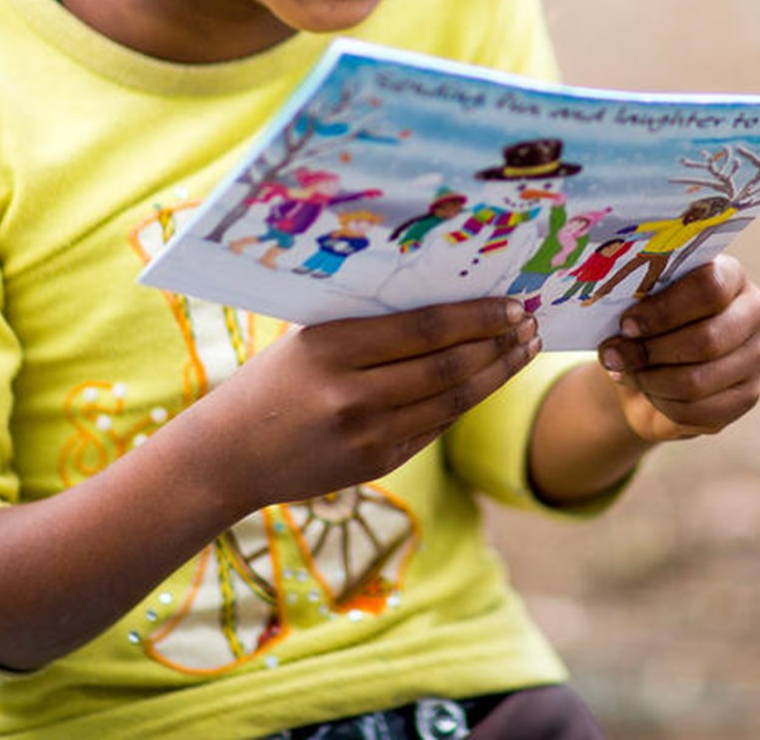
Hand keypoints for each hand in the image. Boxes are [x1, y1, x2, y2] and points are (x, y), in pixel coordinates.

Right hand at [185, 297, 538, 512]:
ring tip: (523, 350)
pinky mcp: (378, 465)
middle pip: (449, 366)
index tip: (512, 302)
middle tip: (531, 324)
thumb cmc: (272, 381)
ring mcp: (367, 437)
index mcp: (331, 349)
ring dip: (497, 375)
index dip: (477, 316)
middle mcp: (351, 396)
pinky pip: (436, 427)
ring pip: (453, 401)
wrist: (229, 457)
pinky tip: (487, 379)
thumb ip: (368, 322)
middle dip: (499, 344)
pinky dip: (466, 400)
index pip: (425, 329)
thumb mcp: (309, 338)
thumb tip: (445, 293)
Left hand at [596, 256, 759, 443]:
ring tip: (627, 372)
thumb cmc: (647, 321)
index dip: (664, 310)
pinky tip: (648, 392)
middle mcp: (753, 313)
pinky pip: (699, 411)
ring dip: (651, 381)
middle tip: (614, 354)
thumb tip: (623, 330)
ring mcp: (755, 356)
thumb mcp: (640, 303)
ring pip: (698, 381)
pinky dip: (663, 404)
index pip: (709, 287)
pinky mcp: (746, 395)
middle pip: (706, 339)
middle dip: (651, 352)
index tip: (626, 324)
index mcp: (730, 275)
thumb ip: (636, 304)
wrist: (656, 362)